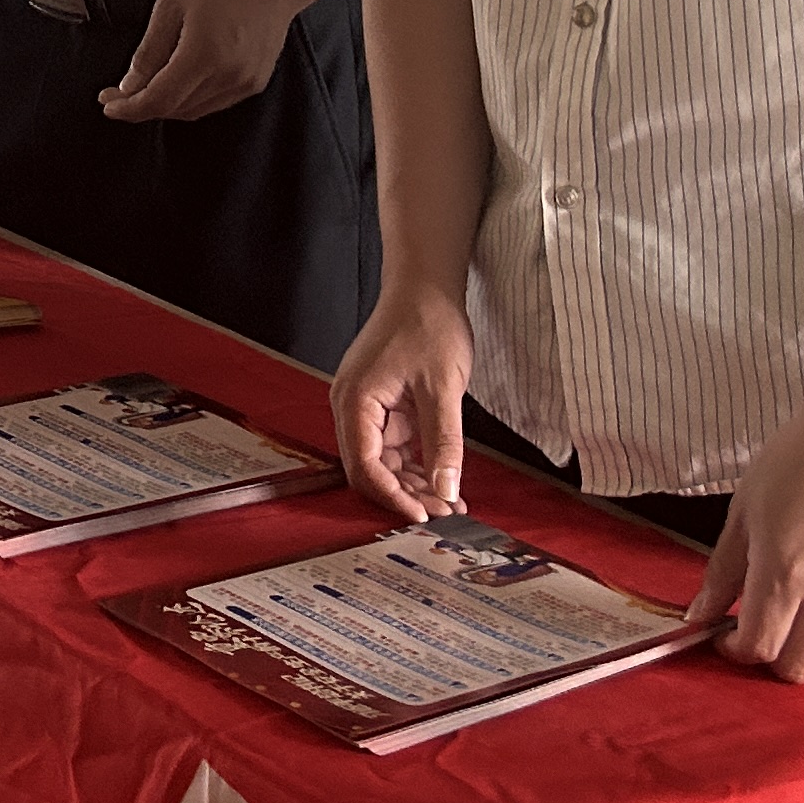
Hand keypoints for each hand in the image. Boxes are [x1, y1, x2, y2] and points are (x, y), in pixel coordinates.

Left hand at [100, 0, 305, 124]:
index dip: (130, 109)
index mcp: (204, 54)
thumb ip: (148, 51)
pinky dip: (189, 100)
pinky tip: (176, 83)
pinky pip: (213, 103)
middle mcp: (228, 76)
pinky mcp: (254, 83)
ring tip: (144, 87)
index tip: (109, 105)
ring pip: (193, 110)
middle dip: (142, 106)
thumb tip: (129, 87)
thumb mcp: (171, 5)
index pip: (160, 100)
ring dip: (165, 105)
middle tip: (118, 94)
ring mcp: (245, 83)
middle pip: (175, 109)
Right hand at [331, 285, 473, 522]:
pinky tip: (443, 477)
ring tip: (450, 500)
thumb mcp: (443, 388)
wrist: (425, 286)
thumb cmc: (428, 324)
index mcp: (355, 401)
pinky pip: (395, 445)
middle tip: (444, 511)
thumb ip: (443, 443)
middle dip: (404, 494)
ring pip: (383, 461)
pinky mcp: (383, 404)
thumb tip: (445, 490)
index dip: (393, 496)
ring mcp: (367, 406)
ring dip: (413, 482)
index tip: (424, 515)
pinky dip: (416, 463)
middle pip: (369, 468)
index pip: (365, 466)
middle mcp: (352, 406)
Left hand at [689, 396, 803, 682]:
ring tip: (788, 619)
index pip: (757, 646)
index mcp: (784, 576)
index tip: (722, 635)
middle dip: (767, 657)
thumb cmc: (802, 461)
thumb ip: (722, 571)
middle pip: (795, 668)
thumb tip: (699, 612)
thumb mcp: (744, 512)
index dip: (733, 649)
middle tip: (753, 628)